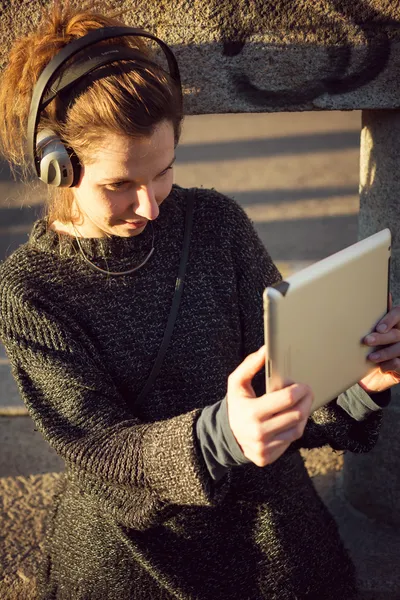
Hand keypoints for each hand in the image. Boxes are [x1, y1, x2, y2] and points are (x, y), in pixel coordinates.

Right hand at [226, 346, 312, 466]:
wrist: (224, 435)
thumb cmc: (235, 405)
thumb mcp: (237, 383)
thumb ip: (250, 365)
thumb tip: (265, 350)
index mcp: (252, 412)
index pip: (287, 399)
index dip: (300, 390)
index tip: (304, 385)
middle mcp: (259, 432)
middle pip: (297, 415)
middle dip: (306, 401)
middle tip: (307, 393)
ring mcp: (264, 448)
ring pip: (297, 430)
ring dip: (302, 415)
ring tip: (300, 405)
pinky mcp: (267, 457)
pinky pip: (290, 442)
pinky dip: (293, 429)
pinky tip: (290, 420)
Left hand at [359, 294, 399, 392]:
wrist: (373, 376)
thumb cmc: (372, 349)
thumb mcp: (371, 332)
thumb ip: (373, 317)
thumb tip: (377, 297)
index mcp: (396, 324)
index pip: (398, 314)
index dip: (390, 319)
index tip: (379, 328)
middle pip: (396, 333)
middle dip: (381, 338)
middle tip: (367, 341)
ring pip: (399, 348)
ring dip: (384, 353)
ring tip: (371, 357)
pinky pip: (399, 364)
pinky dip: (389, 365)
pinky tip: (382, 367)